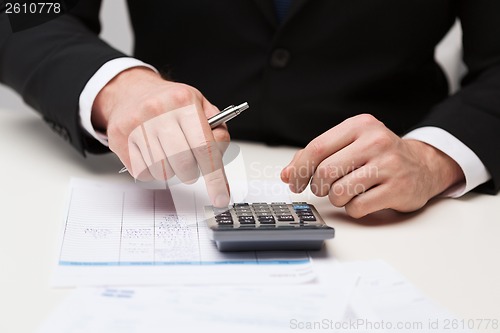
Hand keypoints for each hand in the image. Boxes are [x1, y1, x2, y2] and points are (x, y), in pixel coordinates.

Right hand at [92, 67, 229, 206]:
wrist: (131, 92)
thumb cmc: (170, 103)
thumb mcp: (200, 106)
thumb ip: (217, 133)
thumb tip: (221, 165)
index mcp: (184, 102)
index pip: (204, 147)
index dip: (215, 178)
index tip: (220, 198)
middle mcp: (159, 112)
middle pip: (184, 164)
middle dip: (191, 172)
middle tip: (189, 164)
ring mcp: (137, 126)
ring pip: (163, 172)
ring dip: (171, 171)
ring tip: (168, 153)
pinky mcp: (120, 140)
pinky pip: (144, 173)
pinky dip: (152, 171)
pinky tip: (151, 153)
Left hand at [280, 114, 463, 217]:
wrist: (423, 165)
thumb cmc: (378, 155)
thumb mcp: (350, 144)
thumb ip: (317, 156)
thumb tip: (286, 174)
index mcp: (359, 125)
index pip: (316, 148)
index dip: (298, 169)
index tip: (292, 182)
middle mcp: (375, 141)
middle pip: (325, 171)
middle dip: (316, 186)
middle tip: (321, 189)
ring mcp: (389, 165)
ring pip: (339, 191)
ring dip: (336, 198)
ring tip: (346, 192)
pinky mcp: (398, 188)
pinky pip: (357, 207)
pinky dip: (353, 208)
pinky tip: (363, 199)